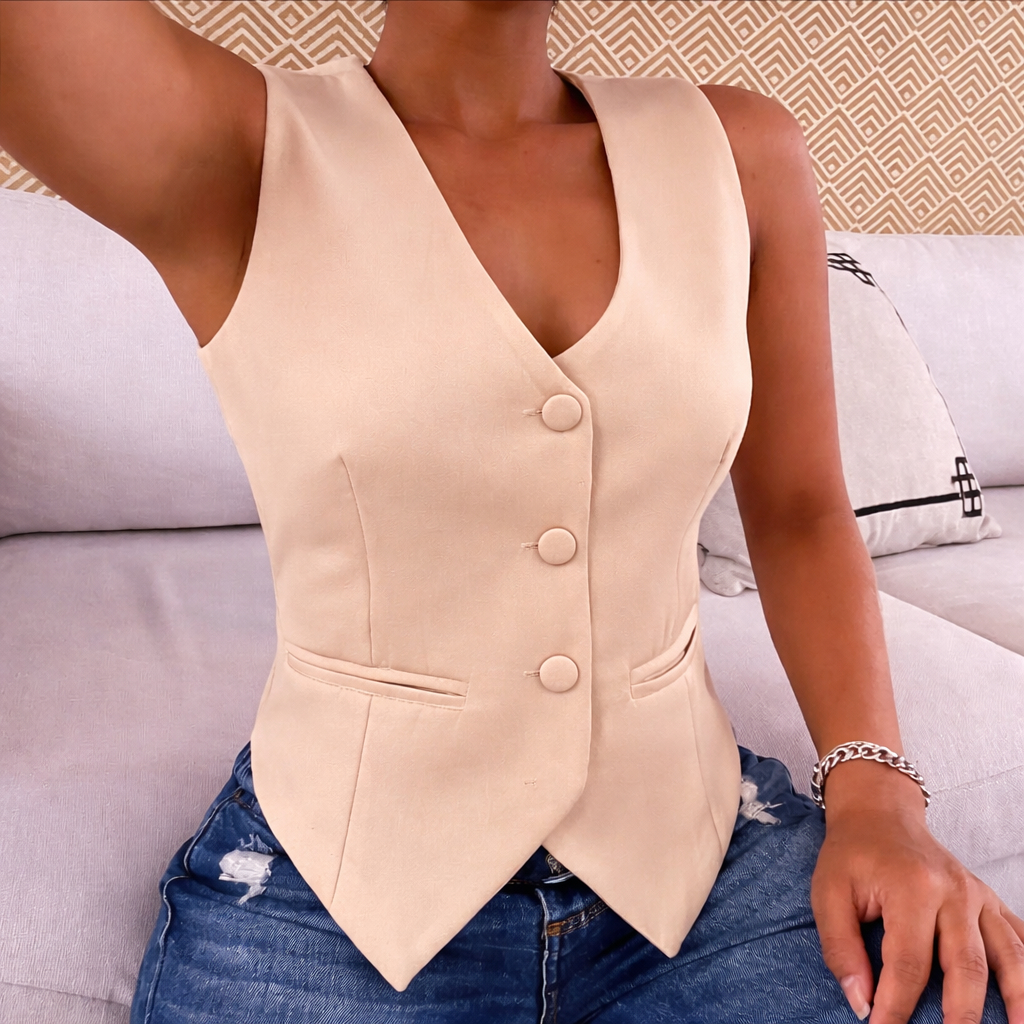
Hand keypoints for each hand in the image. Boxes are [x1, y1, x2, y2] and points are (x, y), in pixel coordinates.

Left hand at [810, 761, 1023, 1023]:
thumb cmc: (851, 855)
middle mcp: (954, 891)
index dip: (896, 1005)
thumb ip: (840, 948)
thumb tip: (860, 1001)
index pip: (907, 963)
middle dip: (960, 1015)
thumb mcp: (828, 893)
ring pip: (1007, 956)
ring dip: (1015, 999)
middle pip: (966, 966)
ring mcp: (977, 894)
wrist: (878, 813)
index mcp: (911, 887)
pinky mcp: (989, 898)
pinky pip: (1018, 935)